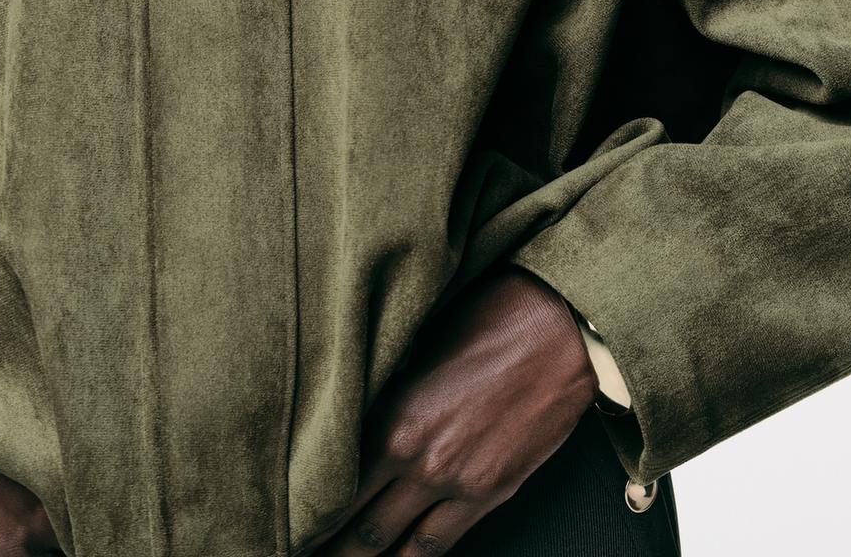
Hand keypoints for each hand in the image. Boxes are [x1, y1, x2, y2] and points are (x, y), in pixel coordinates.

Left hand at [294, 267, 596, 556]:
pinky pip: (442, 542)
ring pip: (400, 546)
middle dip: (331, 548)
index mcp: (393, 419)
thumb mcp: (419, 346)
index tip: (291, 521)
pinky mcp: (492, 493)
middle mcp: (419, 460)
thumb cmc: (489, 317)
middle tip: (302, 553)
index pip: (335, 484)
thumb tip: (358, 412)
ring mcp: (457, 483)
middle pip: (361, 527)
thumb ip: (388, 390)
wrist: (559, 330)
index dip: (311, 511)